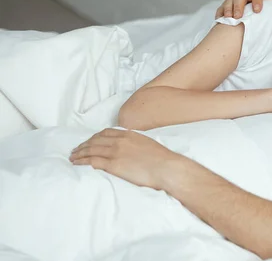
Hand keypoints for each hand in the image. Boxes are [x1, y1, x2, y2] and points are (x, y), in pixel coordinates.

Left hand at [69, 128, 185, 189]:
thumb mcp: (148, 145)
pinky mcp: (113, 165)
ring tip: (72, 157)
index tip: (89, 142)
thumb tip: (132, 149)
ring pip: (91, 150)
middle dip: (83, 145)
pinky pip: (92, 161)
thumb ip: (136, 144)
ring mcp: (116, 152)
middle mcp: (120, 141)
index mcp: (128, 135)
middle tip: (75, 150)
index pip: (105, 133)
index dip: (94, 137)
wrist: (167, 168)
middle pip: (95, 140)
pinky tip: (76, 164)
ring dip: (79, 153)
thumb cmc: (162, 160)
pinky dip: (82, 161)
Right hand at [215, 0, 271, 18]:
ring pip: (229, 2)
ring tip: (229, 18)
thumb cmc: (266, 10)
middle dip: (239, 5)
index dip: (258, 1)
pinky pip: (220, 10)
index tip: (258, 11)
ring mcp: (233, 1)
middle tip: (239, 16)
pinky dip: (220, 15)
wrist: (254, 13)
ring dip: (228, 10)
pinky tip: (219, 21)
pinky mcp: (224, 8)